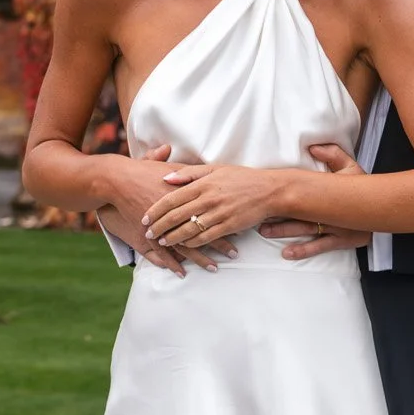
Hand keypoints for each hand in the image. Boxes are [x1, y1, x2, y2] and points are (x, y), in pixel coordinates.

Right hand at [104, 148, 229, 272]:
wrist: (117, 180)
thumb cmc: (143, 171)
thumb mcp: (167, 167)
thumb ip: (185, 169)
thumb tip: (210, 166)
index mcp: (185, 195)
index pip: (210, 212)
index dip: (224, 221)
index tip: (239, 229)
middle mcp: (176, 212)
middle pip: (200, 231)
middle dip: (218, 244)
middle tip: (234, 254)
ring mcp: (161, 225)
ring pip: (184, 245)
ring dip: (200, 259)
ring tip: (214, 268)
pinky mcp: (147, 234)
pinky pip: (162, 253)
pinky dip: (172, 264)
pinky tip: (182, 273)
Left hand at [143, 161, 291, 249]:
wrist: (269, 190)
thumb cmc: (241, 178)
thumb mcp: (215, 169)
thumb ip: (190, 173)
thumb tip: (165, 178)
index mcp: (203, 183)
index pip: (172, 198)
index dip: (155, 210)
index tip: (145, 218)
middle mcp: (208, 198)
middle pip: (176, 215)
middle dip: (159, 226)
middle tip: (148, 233)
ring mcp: (219, 213)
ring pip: (189, 229)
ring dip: (172, 237)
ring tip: (161, 242)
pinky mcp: (229, 225)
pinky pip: (206, 237)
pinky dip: (192, 243)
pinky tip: (184, 246)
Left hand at [259, 144, 371, 260]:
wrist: (386, 206)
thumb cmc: (363, 186)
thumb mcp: (352, 167)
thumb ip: (333, 154)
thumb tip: (312, 146)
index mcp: (332, 191)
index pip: (305, 191)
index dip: (286, 194)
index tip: (268, 193)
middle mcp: (333, 210)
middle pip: (301, 211)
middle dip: (279, 214)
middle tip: (259, 215)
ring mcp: (338, 226)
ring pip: (307, 229)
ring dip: (285, 231)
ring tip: (265, 231)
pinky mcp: (344, 240)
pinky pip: (321, 246)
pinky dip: (304, 250)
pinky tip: (287, 253)